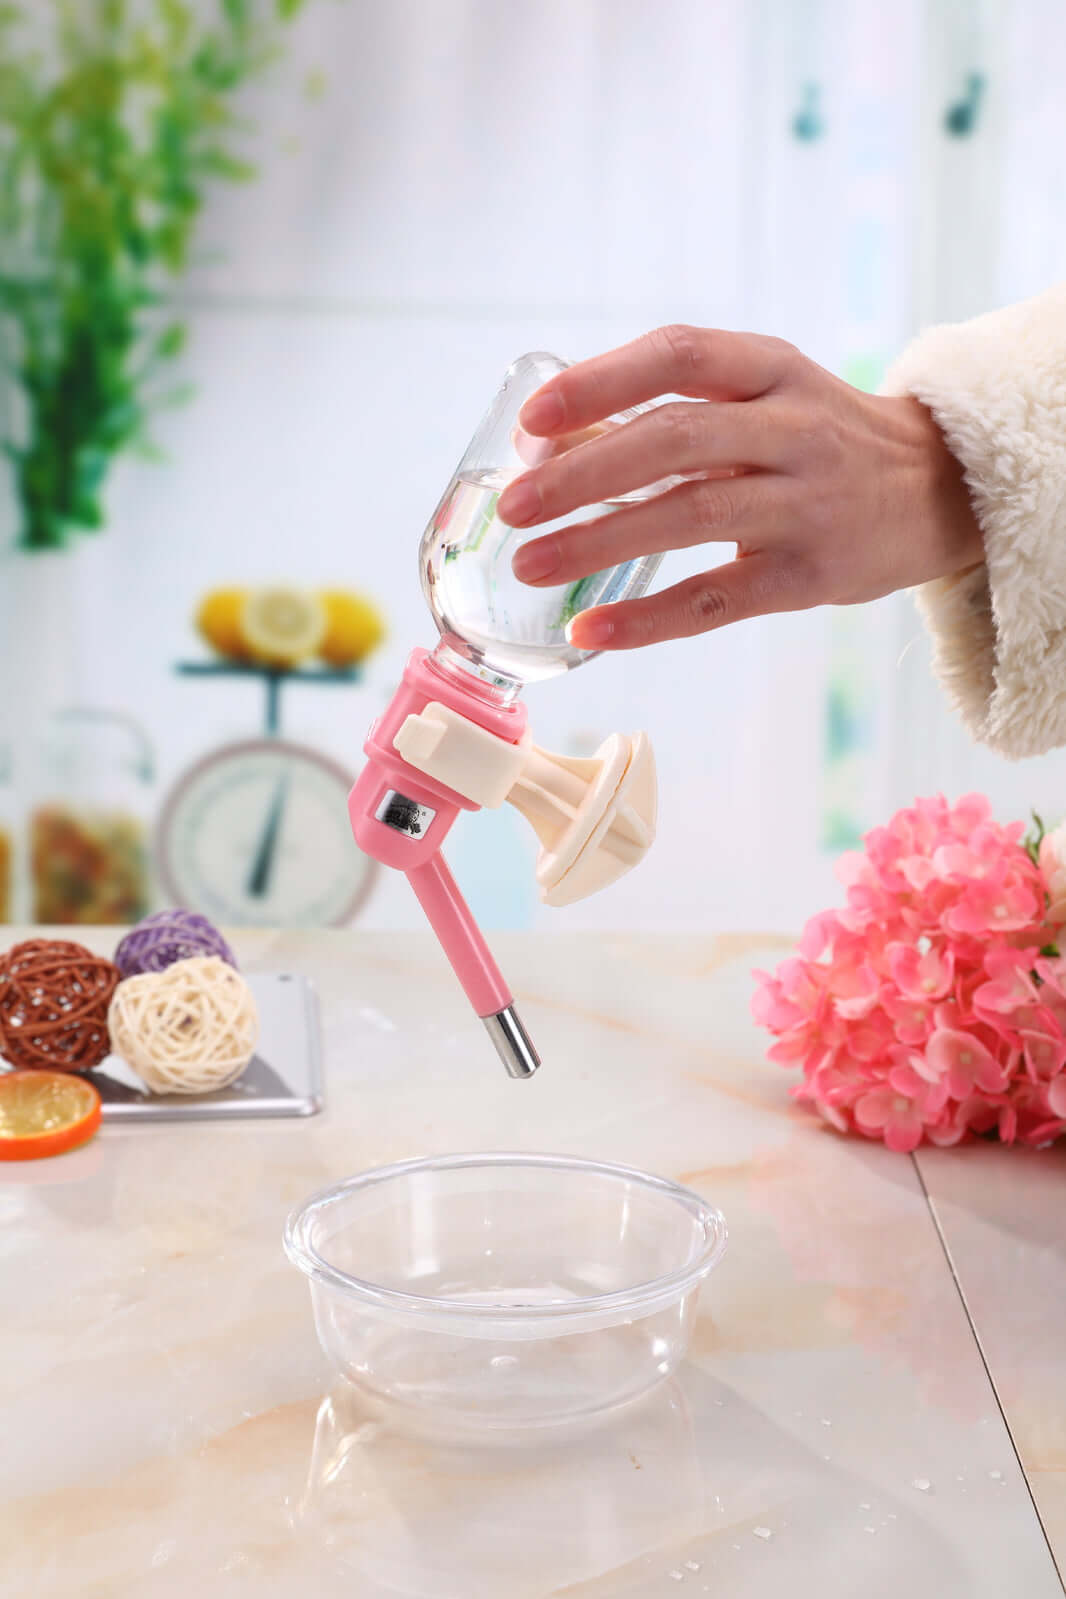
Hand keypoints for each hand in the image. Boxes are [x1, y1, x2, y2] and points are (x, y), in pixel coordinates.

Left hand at [496, 325, 983, 650]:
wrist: (940, 491)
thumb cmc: (821, 441)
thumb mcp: (767, 396)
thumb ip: (677, 411)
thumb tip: (551, 446)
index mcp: (772, 370)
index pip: (678, 357)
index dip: (600, 383)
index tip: (533, 421)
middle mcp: (793, 429)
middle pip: (674, 440)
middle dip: (582, 474)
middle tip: (514, 507)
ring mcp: (805, 504)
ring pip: (689, 516)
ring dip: (599, 543)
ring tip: (532, 565)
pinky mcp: (809, 576)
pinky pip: (717, 599)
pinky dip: (648, 618)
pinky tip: (592, 630)